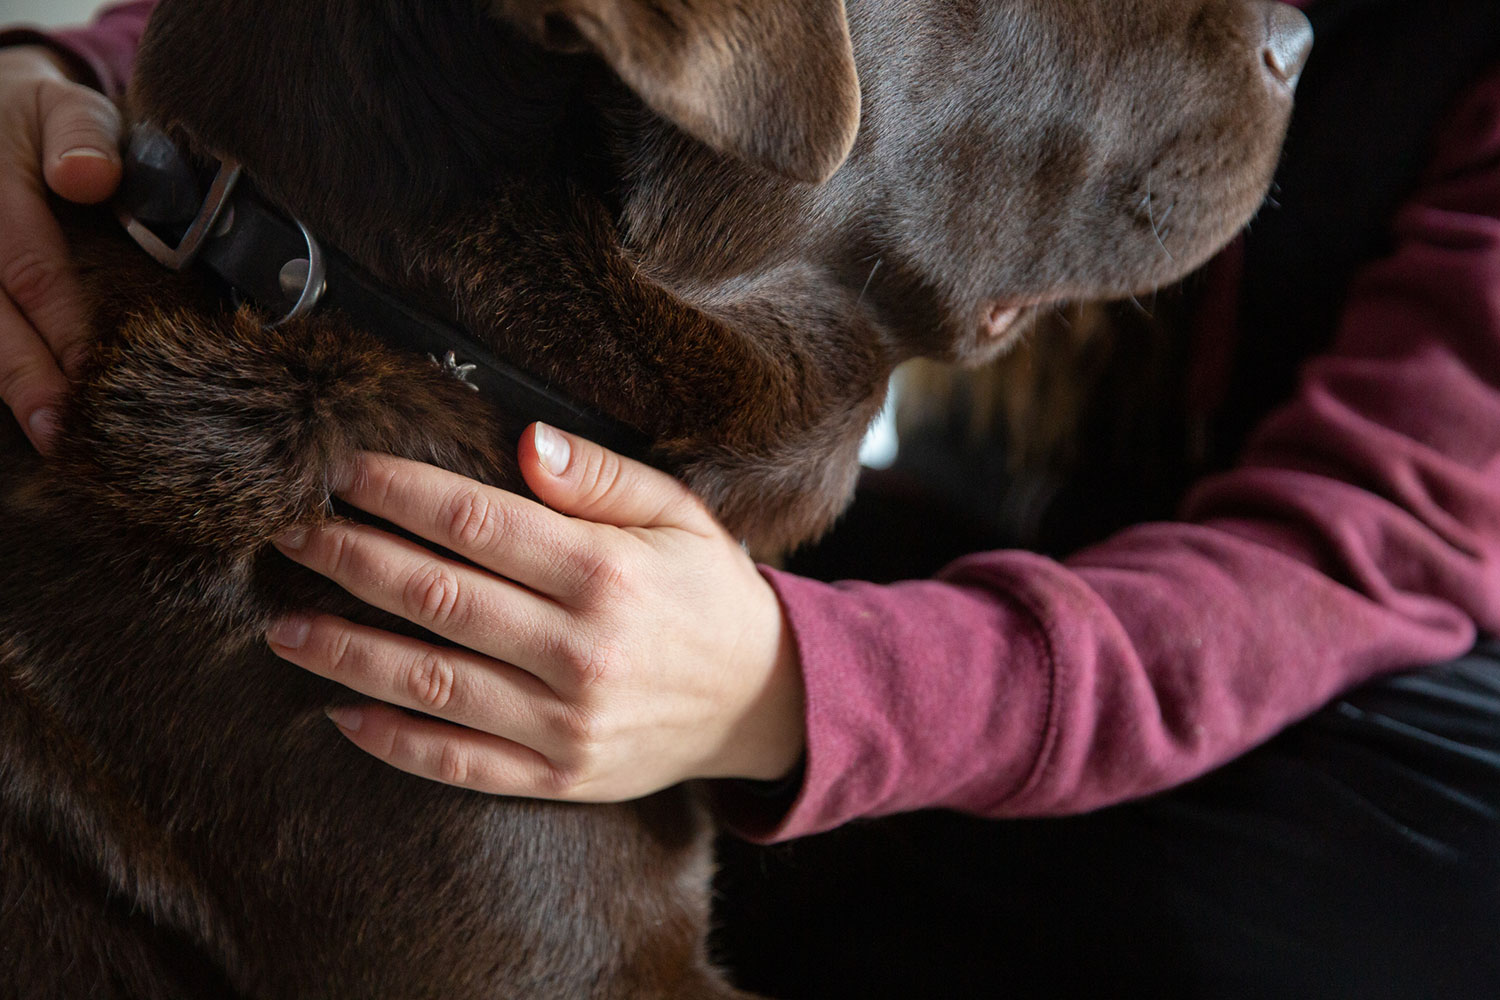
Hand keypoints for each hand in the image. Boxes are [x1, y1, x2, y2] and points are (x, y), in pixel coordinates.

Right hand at [0, 45, 122, 448]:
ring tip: (47, 434)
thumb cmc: (44, 123)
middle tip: (60, 434)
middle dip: (26, 377)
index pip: (31, 267)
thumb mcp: (69, 107)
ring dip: (8, 382)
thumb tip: (88, 177)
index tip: (97, 373)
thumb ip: (84, 135)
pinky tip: (29, 409)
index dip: (64, 325)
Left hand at [266, 424, 805, 801]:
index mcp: (606, 573)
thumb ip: (600, 477)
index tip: (342, 473)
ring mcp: (566, 722)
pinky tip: (341, 711)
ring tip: (284, 626)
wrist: (760, 699)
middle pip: (435, 596)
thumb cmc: (708, 591)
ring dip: (345, 652)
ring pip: (429, 683)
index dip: (399, 493)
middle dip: (349, 559)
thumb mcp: (678, 514)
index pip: (477, 522)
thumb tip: (523, 441)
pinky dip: (393, 740)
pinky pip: (459, 761)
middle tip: (287, 535)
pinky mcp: (557, 775)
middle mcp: (580, 650)